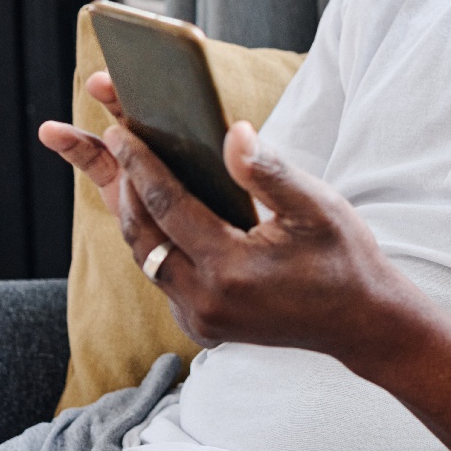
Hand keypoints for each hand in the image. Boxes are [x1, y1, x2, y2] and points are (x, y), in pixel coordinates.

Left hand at [40, 81, 427, 362]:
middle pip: (139, 234)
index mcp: (232, 271)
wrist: (363, 325)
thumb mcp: (319, 209)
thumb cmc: (345, 259)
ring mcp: (200, 319)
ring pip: (143, 255)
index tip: (116, 126)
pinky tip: (144, 199)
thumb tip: (232, 134)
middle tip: (87, 134)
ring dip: (125, 206)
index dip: (140, 164)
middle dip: (114, 180)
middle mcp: (205, 302)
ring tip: (104, 158)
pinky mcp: (201, 324)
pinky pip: (160, 272)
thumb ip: (271, 173)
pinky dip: (149, 234)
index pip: (168, 208)